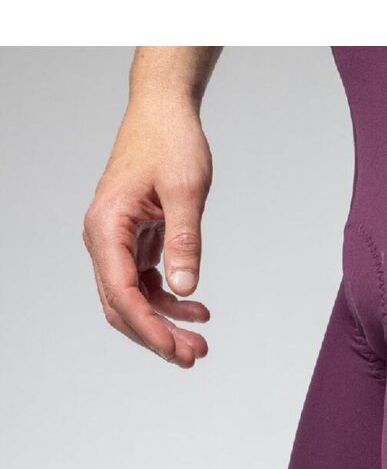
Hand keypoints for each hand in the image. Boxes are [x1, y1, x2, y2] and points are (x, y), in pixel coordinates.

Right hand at [83, 101, 211, 367]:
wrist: (164, 111)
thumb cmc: (171, 142)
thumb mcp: (187, 191)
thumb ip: (185, 241)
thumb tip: (185, 289)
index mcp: (107, 227)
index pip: (121, 294)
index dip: (149, 328)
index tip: (177, 350)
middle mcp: (104, 238)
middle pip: (121, 306)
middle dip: (156, 336)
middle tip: (195, 357)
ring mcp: (116, 242)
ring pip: (133, 299)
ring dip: (164, 324)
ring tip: (200, 344)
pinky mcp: (133, 240)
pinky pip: (145, 283)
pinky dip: (169, 301)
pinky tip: (198, 311)